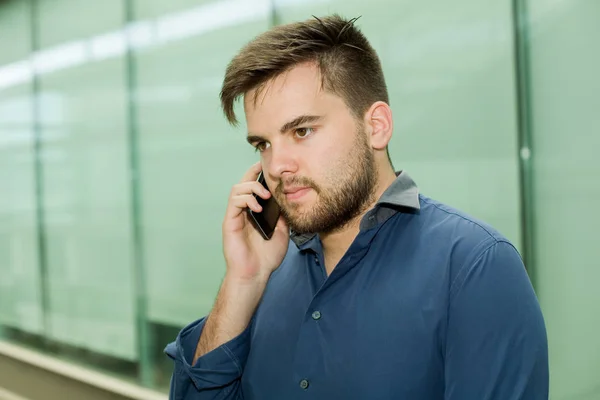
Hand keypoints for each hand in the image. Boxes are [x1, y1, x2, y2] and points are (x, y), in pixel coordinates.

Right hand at [222, 162, 289, 282]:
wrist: (256, 274)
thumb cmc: (266, 257)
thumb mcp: (282, 232)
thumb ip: (283, 215)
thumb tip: (289, 200)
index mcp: (254, 212)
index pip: (253, 187)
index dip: (257, 174)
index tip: (267, 166)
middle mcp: (243, 211)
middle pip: (243, 183)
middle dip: (253, 174)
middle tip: (267, 177)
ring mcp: (235, 216)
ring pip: (237, 189)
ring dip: (251, 187)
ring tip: (265, 196)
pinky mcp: (230, 222)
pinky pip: (234, 201)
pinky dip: (246, 199)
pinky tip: (257, 207)